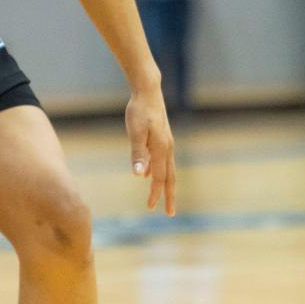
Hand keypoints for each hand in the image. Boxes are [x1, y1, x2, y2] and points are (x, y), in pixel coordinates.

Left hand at [126, 87, 175, 215]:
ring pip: (167, 169)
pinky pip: (162, 160)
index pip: (159, 178)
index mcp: (161, 149)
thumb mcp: (135, 132)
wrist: (148, 90)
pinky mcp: (162, 137)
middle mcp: (167, 148)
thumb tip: (140, 175)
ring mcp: (166, 142)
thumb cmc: (139, 110)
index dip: (156, 194)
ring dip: (164, 184)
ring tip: (161, 197)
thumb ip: (137, 153)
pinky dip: (158, 171)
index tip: (151, 208)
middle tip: (170, 213)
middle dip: (169, 196)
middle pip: (170, 177)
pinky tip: (149, 174)